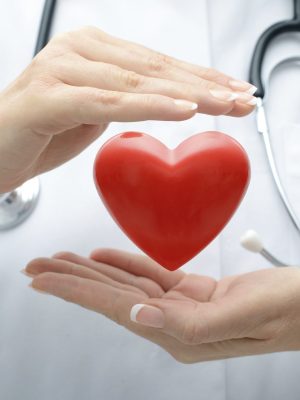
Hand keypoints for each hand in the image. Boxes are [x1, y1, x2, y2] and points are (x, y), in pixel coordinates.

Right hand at [0, 26, 255, 191]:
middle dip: (205, 85)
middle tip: (243, 98)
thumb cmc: (41, 133)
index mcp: (92, 51)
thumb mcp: (94, 112)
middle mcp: (79, 51)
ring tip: (226, 104)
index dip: (200, 77)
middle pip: (155, 69)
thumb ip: (124, 98)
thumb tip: (164, 99)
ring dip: (188, 95)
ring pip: (138, 83)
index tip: (235, 90)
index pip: (158, 64)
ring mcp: (62, 69)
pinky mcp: (50, 98)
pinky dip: (150, 107)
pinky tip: (185, 110)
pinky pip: (109, 104)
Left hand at [24, 249, 299, 362]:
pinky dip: (127, 263)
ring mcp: (183, 306)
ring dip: (93, 270)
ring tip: (61, 260)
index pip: (115, 308)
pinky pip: (152, 274)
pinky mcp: (194, 291)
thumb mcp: (245, 316)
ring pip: (127, 284)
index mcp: (181, 335)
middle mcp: (175, 324)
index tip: (43, 278)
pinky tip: (105, 257)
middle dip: (72, 279)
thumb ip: (192, 326)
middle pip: (112, 297)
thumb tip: (139, 320)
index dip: (76, 290)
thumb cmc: (290, 310)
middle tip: (37, 266)